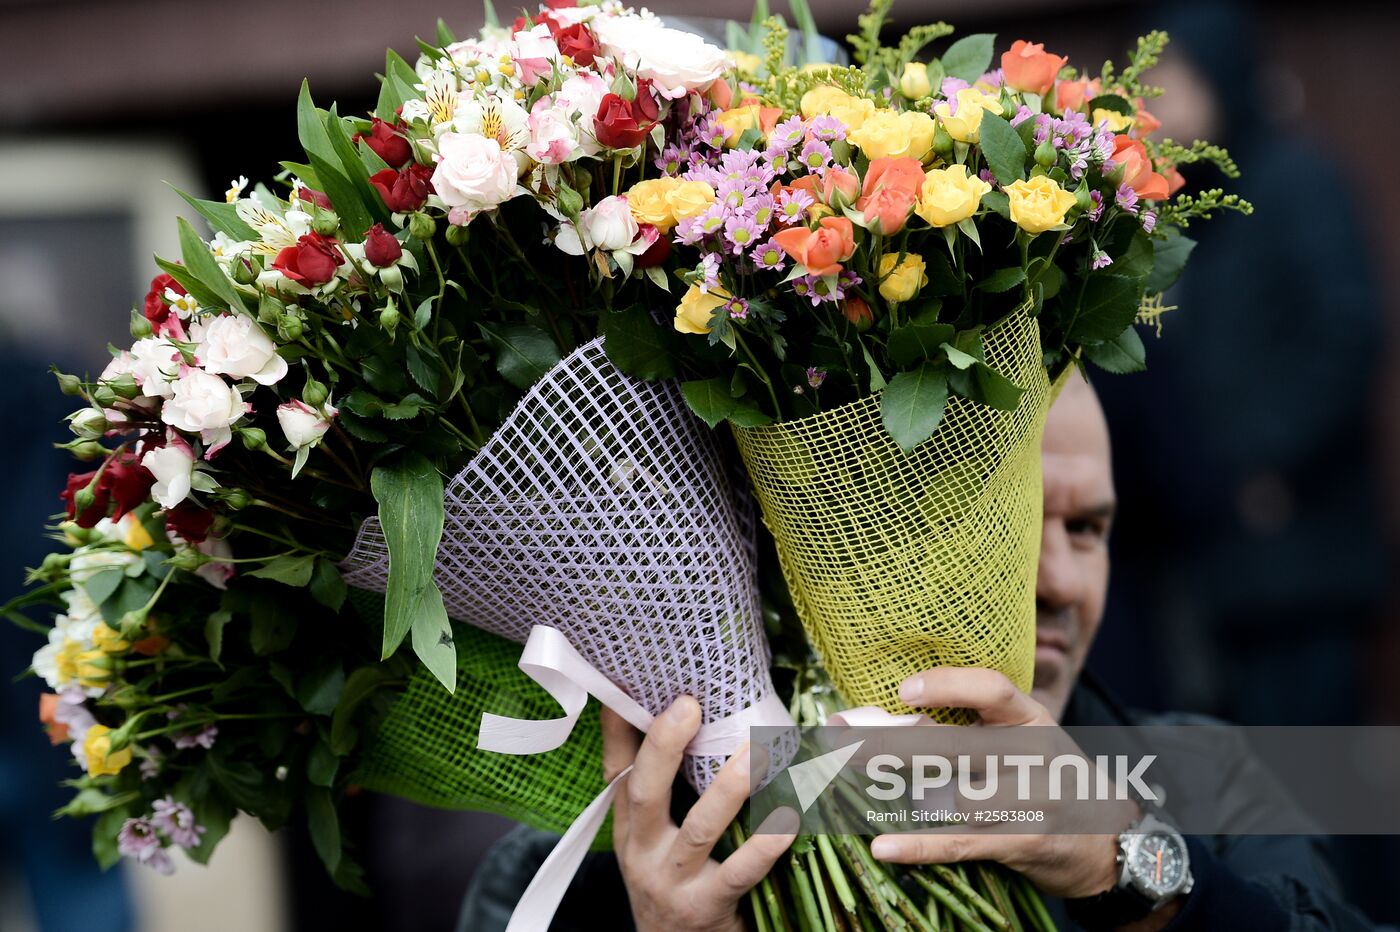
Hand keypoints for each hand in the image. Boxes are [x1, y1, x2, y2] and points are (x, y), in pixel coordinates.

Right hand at [602, 697, 797, 931]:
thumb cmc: (672, 885)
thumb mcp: (652, 842)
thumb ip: (664, 791)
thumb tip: (677, 720)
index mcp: (629, 829)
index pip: (617, 772)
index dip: (620, 730)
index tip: (631, 684)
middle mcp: (642, 852)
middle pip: (644, 793)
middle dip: (664, 746)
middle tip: (688, 704)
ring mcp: (672, 882)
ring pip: (699, 830)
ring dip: (728, 789)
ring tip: (756, 754)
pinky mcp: (706, 907)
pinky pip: (739, 873)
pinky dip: (764, 845)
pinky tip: (790, 820)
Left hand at [868, 667, 1139, 898]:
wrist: (1113, 841)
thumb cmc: (1050, 780)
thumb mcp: (1026, 741)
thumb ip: (973, 728)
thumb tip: (890, 718)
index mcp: (1029, 719)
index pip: (992, 689)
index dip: (947, 686)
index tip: (901, 690)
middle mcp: (1032, 754)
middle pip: (952, 744)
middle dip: (886, 742)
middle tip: (836, 737)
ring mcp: (1031, 800)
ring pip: (952, 794)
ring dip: (899, 793)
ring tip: (850, 785)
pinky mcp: (1024, 842)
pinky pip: (961, 842)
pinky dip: (919, 846)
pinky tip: (883, 845)